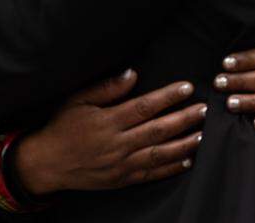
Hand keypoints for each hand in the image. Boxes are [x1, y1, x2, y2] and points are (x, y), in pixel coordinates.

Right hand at [13, 70, 204, 195]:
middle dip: (184, 119)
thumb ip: (106, 88)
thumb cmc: (63, 127)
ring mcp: (121, 164)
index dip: (168, 96)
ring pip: (159, 154)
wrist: (49, 163)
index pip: (144, 106)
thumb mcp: (77, 100)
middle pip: (157, 130)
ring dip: (184, 144)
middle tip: (205, 110)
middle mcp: (117, 144)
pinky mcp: (122, 180)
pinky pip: (152, 174)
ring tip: (204, 134)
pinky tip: (188, 159)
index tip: (187, 87)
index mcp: (107, 121)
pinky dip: (171, 168)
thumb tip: (132, 74)